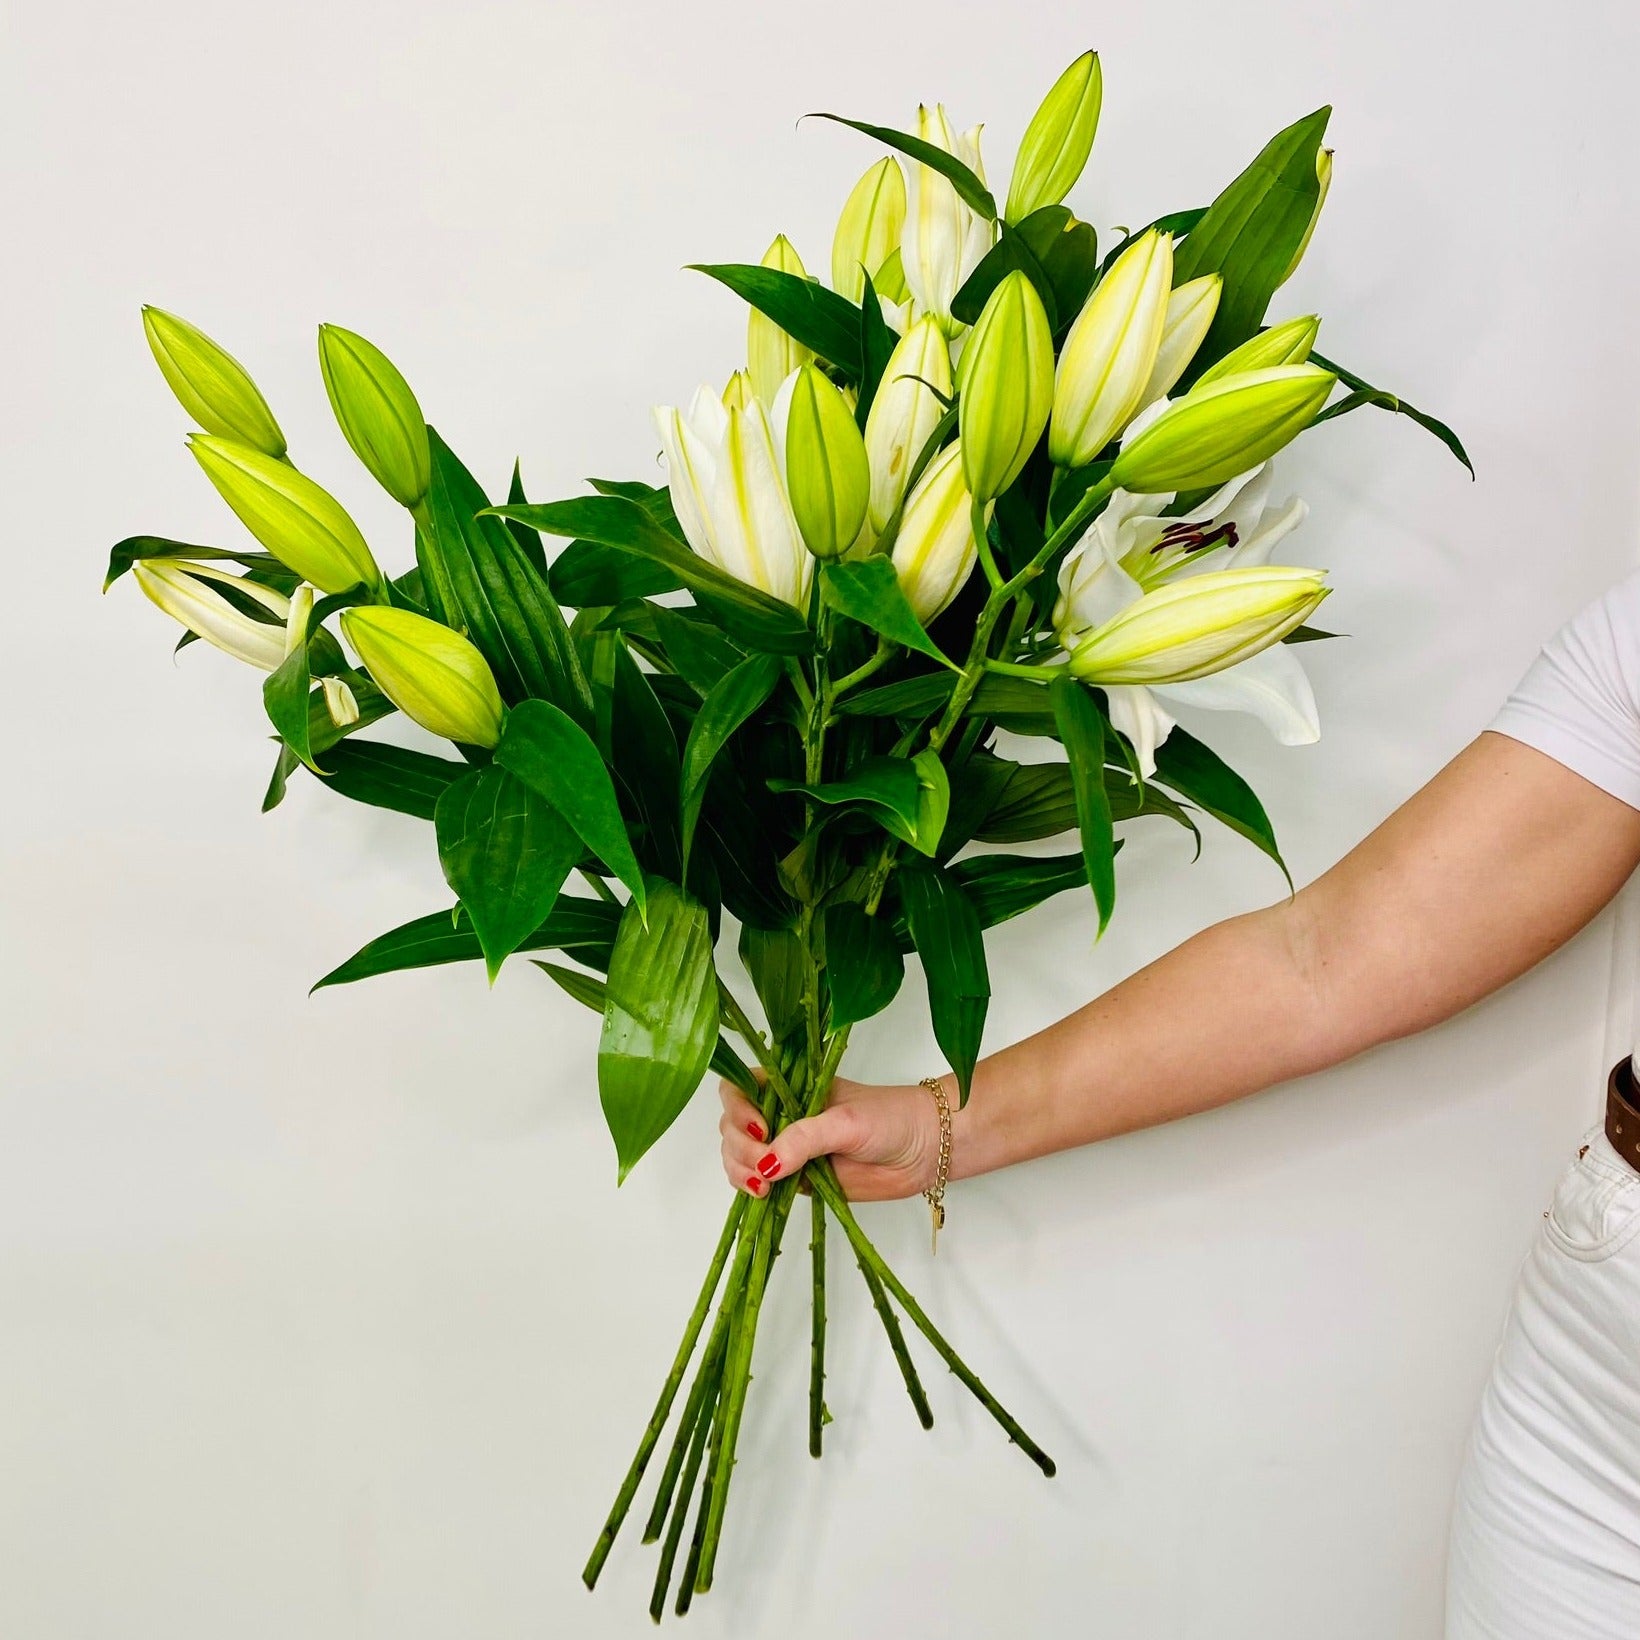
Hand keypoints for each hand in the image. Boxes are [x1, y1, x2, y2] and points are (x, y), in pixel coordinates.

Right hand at [717, 1074, 946, 1201]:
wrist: (925, 1149)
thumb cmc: (890, 1119)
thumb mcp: (846, 1122)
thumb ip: (805, 1139)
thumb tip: (767, 1165)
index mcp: (789, 1086)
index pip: (739, 1089)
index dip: (737, 1109)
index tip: (760, 1129)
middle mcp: (782, 1114)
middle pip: (732, 1127)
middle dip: (740, 1147)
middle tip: (765, 1166)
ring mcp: (787, 1147)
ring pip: (740, 1157)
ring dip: (741, 1171)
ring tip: (764, 1186)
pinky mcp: (796, 1178)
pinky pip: (760, 1183)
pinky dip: (752, 1189)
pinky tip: (764, 1195)